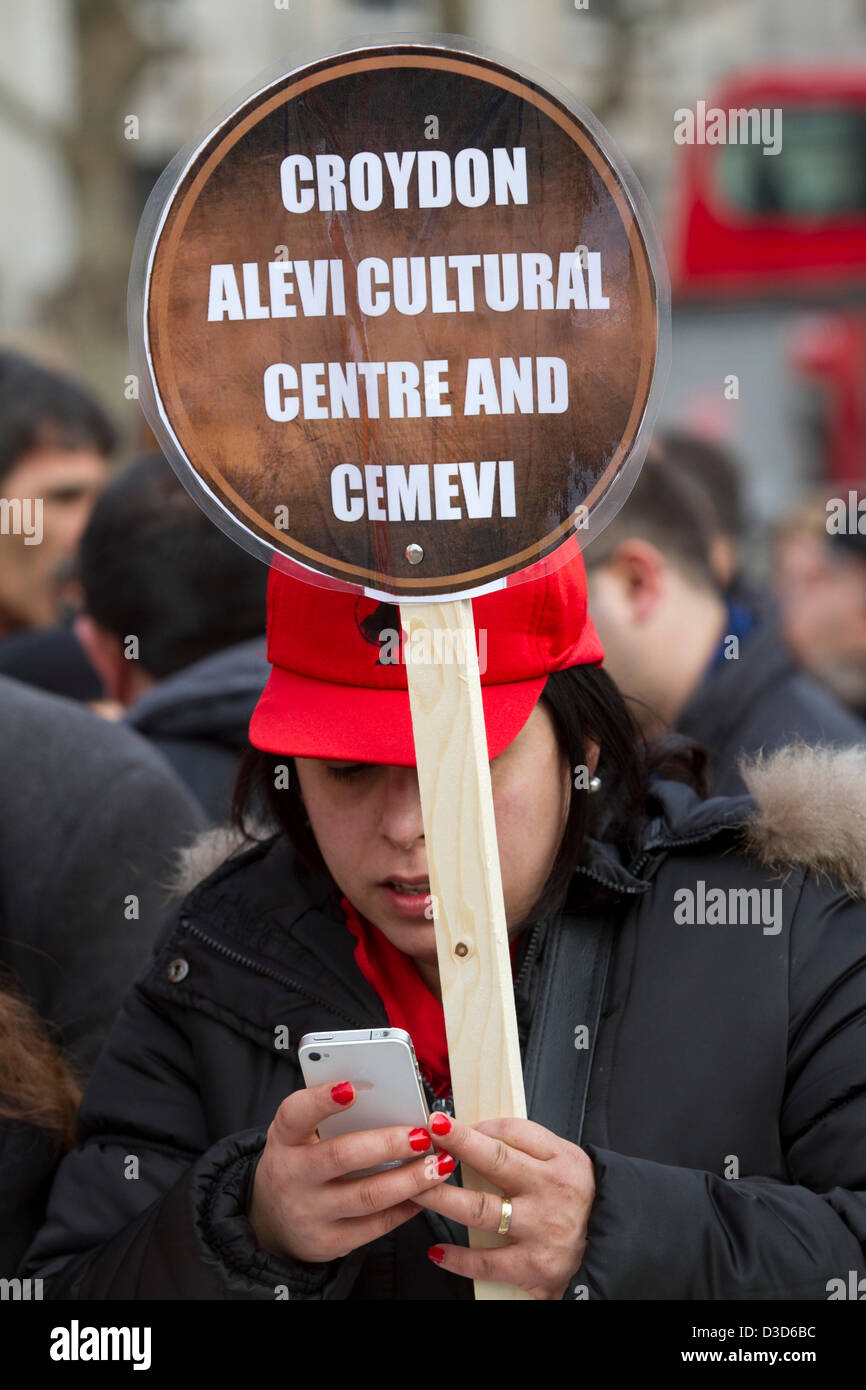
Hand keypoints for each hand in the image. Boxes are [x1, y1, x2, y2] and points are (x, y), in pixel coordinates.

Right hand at [247, 1081, 458, 1262]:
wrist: (272, 1221)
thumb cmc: (300, 1162)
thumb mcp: (300, 1135)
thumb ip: (331, 1117)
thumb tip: (390, 1097)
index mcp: (284, 1138)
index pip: (296, 1114)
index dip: (321, 1100)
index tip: (352, 1088)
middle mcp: (291, 1176)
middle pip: (341, 1156)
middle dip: (388, 1144)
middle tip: (423, 1134)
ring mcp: (309, 1213)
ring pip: (367, 1196)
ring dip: (410, 1180)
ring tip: (439, 1165)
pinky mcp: (329, 1242)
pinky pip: (376, 1226)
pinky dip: (407, 1207)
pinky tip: (426, 1193)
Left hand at [409, 1112, 594, 1299]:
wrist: (614, 1251)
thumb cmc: (582, 1203)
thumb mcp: (566, 1164)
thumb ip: (528, 1148)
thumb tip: (477, 1132)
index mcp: (561, 1161)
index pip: (514, 1133)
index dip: (476, 1128)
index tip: (445, 1123)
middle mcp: (552, 1193)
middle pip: (496, 1162)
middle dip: (458, 1145)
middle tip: (428, 1134)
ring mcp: (542, 1231)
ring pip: (481, 1210)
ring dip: (441, 1198)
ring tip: (415, 1188)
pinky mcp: (534, 1267)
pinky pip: (487, 1262)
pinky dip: (458, 1258)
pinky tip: (437, 1251)